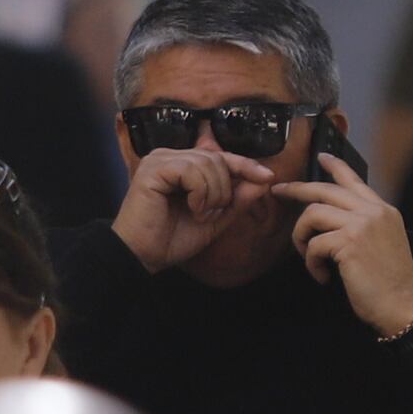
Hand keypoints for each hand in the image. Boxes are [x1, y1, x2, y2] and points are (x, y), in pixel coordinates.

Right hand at [114, 143, 262, 272]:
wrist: (144, 257)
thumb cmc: (173, 239)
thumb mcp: (215, 219)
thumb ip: (238, 199)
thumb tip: (264, 180)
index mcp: (183, 165)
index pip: (221, 157)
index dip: (246, 165)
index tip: (268, 177)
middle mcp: (170, 157)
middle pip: (218, 158)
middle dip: (225, 189)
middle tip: (211, 213)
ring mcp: (159, 160)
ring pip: (207, 162)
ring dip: (213, 193)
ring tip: (199, 213)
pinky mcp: (152, 169)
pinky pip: (191, 170)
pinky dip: (200, 192)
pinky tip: (191, 209)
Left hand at [289, 155, 412, 337]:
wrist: (404, 303)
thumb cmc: (391, 282)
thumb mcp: (384, 242)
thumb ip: (364, 225)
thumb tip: (332, 220)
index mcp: (382, 210)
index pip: (355, 180)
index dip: (335, 166)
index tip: (321, 157)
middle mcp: (373, 212)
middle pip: (324, 189)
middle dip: (296, 189)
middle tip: (279, 191)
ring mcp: (361, 225)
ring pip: (312, 214)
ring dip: (301, 236)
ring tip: (308, 256)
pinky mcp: (349, 243)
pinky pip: (313, 244)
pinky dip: (311, 263)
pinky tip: (323, 276)